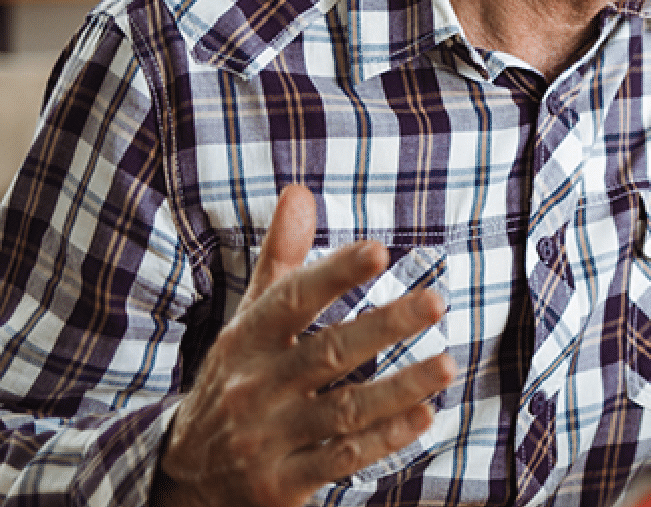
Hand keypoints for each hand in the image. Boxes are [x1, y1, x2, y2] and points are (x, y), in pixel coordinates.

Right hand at [155, 185, 457, 506]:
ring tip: (447, 364)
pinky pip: (340, 459)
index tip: (379, 250)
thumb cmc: (238, 379)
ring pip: (341, 410)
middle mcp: (255, 387)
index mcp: (246, 341)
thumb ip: (280, 260)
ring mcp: (267, 437)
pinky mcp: (281, 482)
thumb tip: (299, 191)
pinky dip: (383, 439)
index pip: (290, 301)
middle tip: (437, 301)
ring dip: (397, 388)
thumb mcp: (249, 321)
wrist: (185, 475)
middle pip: (326, 353)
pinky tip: (424, 416)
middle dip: (383, 326)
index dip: (333, 274)